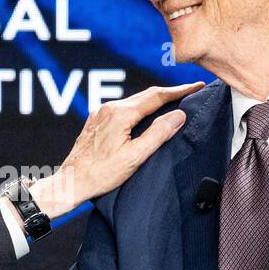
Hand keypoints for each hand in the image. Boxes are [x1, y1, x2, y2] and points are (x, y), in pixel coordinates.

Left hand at [24, 81, 204, 219]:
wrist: (71, 182)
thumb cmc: (100, 174)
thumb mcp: (135, 157)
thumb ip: (158, 134)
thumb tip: (178, 115)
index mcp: (121, 114)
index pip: (157, 96)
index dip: (180, 91)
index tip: (198, 86)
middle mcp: (109, 108)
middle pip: (146, 95)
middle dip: (169, 93)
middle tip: (190, 91)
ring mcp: (100, 114)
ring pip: (133, 101)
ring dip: (154, 100)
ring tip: (172, 102)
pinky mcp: (95, 122)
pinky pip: (122, 109)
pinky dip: (138, 108)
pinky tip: (144, 116)